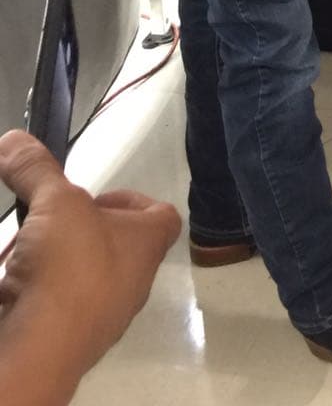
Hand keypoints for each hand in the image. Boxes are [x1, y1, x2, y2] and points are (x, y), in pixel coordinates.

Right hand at [0, 132, 179, 397]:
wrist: (42, 346)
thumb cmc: (70, 264)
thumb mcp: (54, 202)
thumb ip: (36, 168)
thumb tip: (14, 138)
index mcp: (147, 244)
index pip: (162, 215)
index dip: (132, 199)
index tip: (94, 197)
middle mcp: (134, 282)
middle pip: (116, 246)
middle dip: (80, 230)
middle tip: (52, 222)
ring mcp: (104, 315)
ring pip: (84, 278)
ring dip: (55, 261)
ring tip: (26, 251)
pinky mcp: (71, 339)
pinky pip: (58, 306)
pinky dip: (36, 292)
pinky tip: (14, 284)